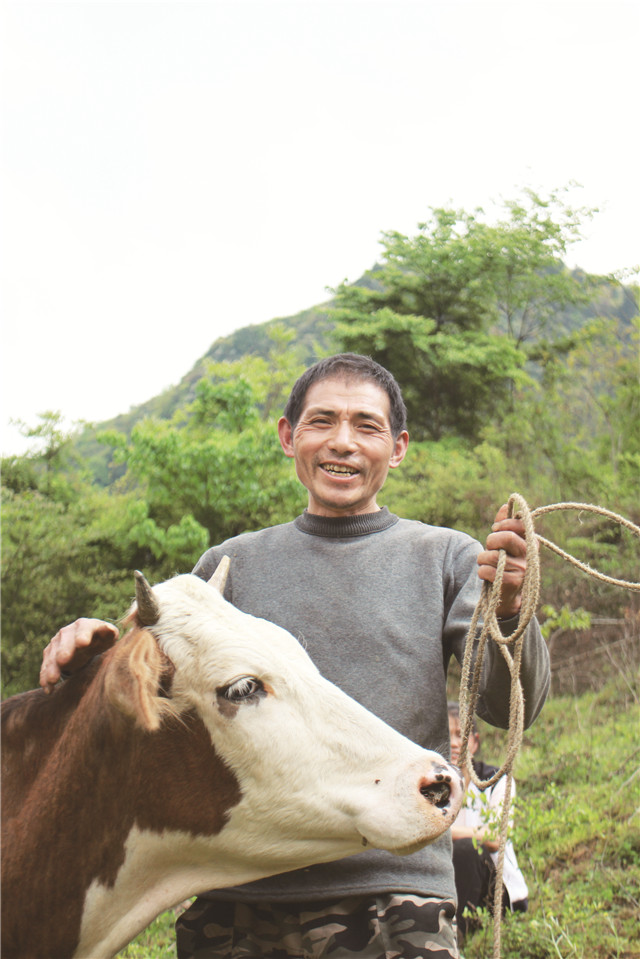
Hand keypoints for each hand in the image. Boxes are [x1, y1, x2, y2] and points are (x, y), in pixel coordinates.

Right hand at [39, 619, 118, 693]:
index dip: (83, 635)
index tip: (83, 643)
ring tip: (52, 680)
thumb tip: (110, 630)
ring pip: (52, 654)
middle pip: (65, 641)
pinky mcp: (49, 654)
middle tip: (63, 661)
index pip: (84, 628)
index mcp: (85, 625)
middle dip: (64, 650)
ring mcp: (57, 642)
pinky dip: (45, 677)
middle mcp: (68, 631)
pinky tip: (48, 688)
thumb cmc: (102, 639)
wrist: (88, 641)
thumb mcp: (108, 635)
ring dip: (51, 667)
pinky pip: (46, 666)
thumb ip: (109, 633)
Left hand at [477, 504, 529, 618]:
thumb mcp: (504, 544)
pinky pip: (487, 570)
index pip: (520, 524)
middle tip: (489, 547)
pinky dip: (482, 571)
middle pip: (507, 537)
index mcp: (530, 542)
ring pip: (493, 555)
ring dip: (482, 559)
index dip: (503, 524)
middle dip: (491, 540)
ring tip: (486, 564)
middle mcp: (530, 555)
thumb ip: (504, 526)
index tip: (495, 529)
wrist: (506, 595)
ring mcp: (523, 569)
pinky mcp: (513, 582)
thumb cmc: (504, 564)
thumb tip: (504, 506)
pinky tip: (487, 575)